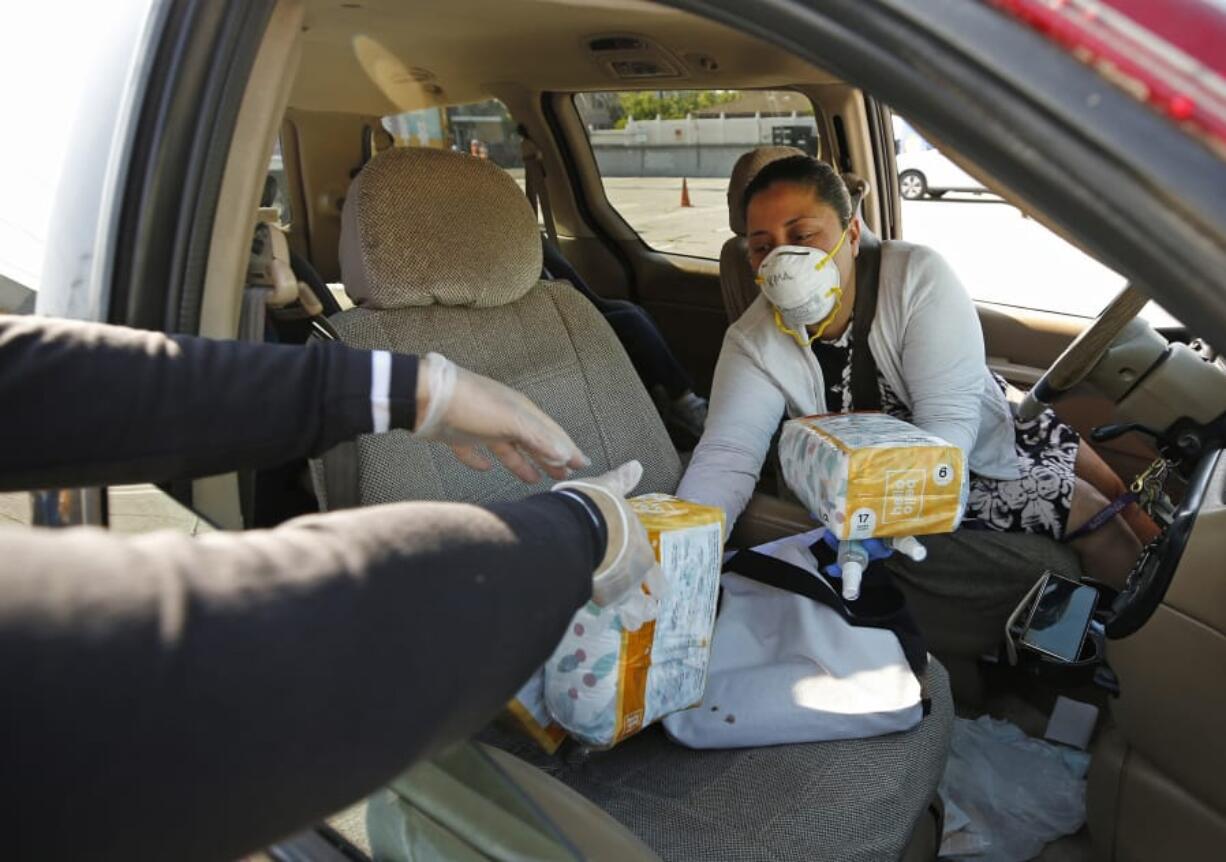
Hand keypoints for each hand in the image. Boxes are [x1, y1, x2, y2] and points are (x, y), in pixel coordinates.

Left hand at [414, 353, 588, 482]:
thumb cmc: (470, 404)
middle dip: (550, 458)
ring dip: (523, 463)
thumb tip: (563, 454)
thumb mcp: (511, 420)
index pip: (551, 433)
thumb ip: (538, 438)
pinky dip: (481, 461)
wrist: (425, 398)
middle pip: (533, 441)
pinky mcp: (458, 436)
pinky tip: (485, 468)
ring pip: (508, 448)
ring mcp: (481, 426)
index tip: (582, 464)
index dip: (567, 449)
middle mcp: (504, 417)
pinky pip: (474, 451)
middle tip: (565, 476)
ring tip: (534, 479)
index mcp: (520, 411)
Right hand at [555, 460, 666, 630]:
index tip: (660, 589)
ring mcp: (620, 587)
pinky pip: (604, 606)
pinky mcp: (600, 596)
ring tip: (632, 623)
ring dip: (632, 615)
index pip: (655, 571)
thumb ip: (623, 481)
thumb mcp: (613, 489)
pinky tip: (601, 612)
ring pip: (631, 609)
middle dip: (649, 603)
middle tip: (649, 611)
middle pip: (648, 595)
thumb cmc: (600, 507)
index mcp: (641, 548)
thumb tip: (636, 465)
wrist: (584, 526)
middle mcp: (636, 571)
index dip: (657, 581)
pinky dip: (604, 609)